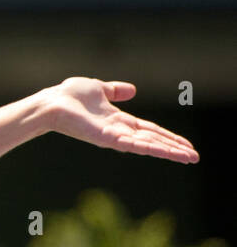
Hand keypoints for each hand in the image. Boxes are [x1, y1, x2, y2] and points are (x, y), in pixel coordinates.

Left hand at [44, 77, 197, 163]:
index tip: (186, 144)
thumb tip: (133, 90)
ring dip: (169, 151)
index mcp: (118, 121)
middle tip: (195, 157)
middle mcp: (118, 131)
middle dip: (174, 148)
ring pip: (147, 145)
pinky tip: (167, 152)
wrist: (51, 102)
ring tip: (189, 158)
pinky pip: (132, 144)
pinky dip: (150, 147)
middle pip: (152, 141)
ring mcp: (113, 137)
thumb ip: (115, 91)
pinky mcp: (106, 138)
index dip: (168, 137)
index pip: (149, 130)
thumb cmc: (69, 96)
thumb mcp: (99, 88)